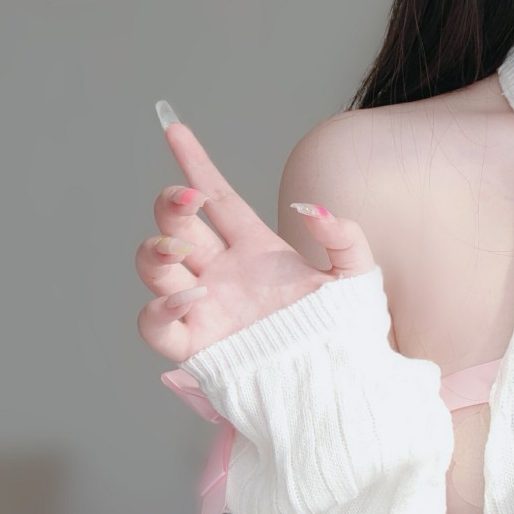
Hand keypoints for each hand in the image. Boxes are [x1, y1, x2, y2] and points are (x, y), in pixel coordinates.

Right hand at [136, 111, 376, 362]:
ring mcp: (205, 308)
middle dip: (171, 204)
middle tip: (188, 200)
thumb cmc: (346, 332)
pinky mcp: (197, 346)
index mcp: (254, 248)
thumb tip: (310, 209)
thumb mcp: (357, 276)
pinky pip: (157, 324)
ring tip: (181, 250)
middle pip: (176, 225)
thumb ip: (343, 236)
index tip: (175, 129)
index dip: (195, 163)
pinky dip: (161, 307)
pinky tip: (189, 296)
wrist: (341, 384)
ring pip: (155, 266)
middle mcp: (222, 273)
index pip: (216, 197)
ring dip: (157, 248)